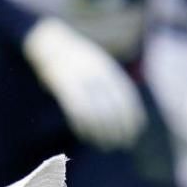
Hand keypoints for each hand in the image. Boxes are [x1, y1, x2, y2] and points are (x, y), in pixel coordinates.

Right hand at [23, 18, 144, 148]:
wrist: (51, 43)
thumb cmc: (77, 58)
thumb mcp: (100, 64)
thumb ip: (112, 82)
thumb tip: (125, 108)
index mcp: (108, 70)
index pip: (126, 98)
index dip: (132, 117)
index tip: (135, 132)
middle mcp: (97, 75)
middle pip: (112, 108)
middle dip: (118, 129)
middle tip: (121, 144)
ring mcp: (80, 81)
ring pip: (95, 113)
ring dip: (101, 132)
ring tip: (104, 144)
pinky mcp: (64, 87)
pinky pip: (76, 111)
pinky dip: (82, 126)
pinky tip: (85, 135)